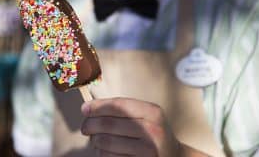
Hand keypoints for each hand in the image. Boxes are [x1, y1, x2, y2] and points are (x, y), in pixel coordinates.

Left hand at [81, 97, 206, 156]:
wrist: (174, 156)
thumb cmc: (153, 132)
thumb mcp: (146, 115)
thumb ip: (123, 109)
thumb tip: (87, 108)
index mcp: (153, 112)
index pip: (118, 106)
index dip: (97, 107)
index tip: (84, 109)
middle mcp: (152, 130)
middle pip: (108, 124)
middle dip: (90, 125)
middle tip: (85, 127)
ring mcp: (147, 151)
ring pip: (106, 142)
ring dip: (95, 141)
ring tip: (96, 139)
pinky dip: (101, 153)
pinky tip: (104, 150)